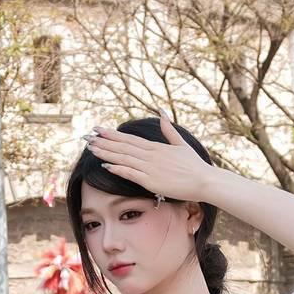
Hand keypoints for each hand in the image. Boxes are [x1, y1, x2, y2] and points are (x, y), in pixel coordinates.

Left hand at [87, 113, 214, 203]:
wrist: (204, 180)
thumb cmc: (194, 165)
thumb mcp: (181, 144)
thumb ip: (169, 129)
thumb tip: (162, 112)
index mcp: (156, 147)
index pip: (130, 139)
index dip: (113, 135)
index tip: (99, 130)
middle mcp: (151, 155)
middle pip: (123, 147)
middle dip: (104, 142)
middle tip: (88, 137)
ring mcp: (150, 168)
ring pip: (124, 158)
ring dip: (107, 153)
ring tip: (92, 148)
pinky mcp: (152, 181)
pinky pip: (131, 173)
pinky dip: (118, 169)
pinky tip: (106, 166)